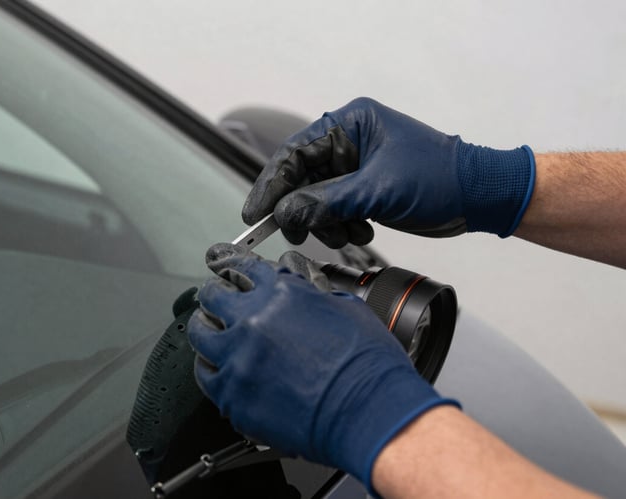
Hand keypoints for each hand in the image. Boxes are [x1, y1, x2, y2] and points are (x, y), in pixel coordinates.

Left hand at [188, 244, 458, 488]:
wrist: (369, 413)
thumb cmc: (368, 367)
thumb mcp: (347, 309)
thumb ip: (313, 295)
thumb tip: (301, 291)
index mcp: (282, 293)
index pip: (243, 267)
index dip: (233, 265)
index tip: (225, 265)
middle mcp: (253, 320)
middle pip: (213, 295)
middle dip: (215, 294)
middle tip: (216, 299)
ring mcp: (238, 358)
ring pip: (201, 333)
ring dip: (206, 327)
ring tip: (209, 329)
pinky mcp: (232, 394)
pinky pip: (205, 373)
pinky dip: (208, 366)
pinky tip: (214, 365)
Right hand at [242, 97, 534, 246]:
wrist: (478, 197)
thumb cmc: (438, 178)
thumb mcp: (377, 190)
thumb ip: (326, 202)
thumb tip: (284, 214)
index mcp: (348, 124)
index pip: (293, 154)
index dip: (271, 185)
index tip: (255, 214)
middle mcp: (347, 141)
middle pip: (301, 178)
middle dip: (301, 209)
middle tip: (298, 232)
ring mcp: (354, 167)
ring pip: (315, 199)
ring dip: (325, 222)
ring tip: (351, 231)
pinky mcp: (363, 189)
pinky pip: (334, 209)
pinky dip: (341, 225)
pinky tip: (363, 228)